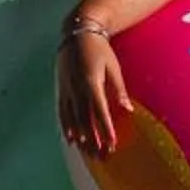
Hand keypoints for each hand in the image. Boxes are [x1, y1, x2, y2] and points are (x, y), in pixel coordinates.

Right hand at [56, 29, 135, 155]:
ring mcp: (66, 89)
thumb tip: (128, 110)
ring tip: (87, 152)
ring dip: (81, 137)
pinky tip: (71, 139)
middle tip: (101, 156)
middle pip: (85, 119)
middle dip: (94, 139)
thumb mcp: (113, 67)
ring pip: (73, 118)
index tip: (112, 144)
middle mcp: (76, 88)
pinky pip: (63, 112)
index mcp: (92, 82)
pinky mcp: (61, 89)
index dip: (106, 128)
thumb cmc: (99, 49)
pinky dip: (66, 127)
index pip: (100, 111)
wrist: (77, 33)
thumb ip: (119, 89)